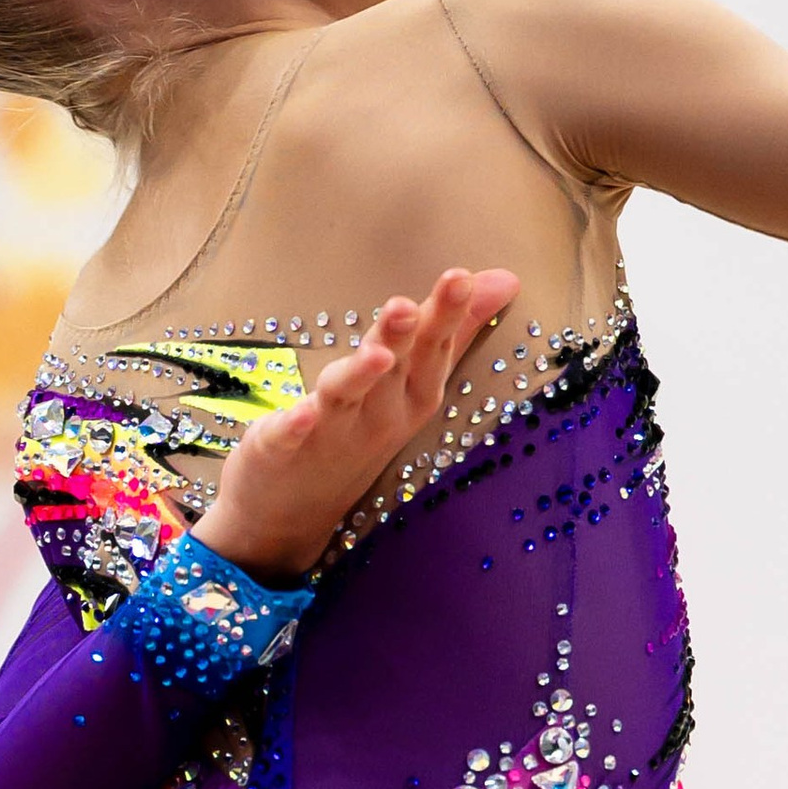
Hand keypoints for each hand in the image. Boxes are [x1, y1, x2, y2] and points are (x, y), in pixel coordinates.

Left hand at [196, 267, 518, 582]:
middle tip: (409, 306)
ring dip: (361, 375)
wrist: (294, 511)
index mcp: (411, 395)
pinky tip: (298, 415)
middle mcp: (379, 415)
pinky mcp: (282, 449)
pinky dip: (294, 427)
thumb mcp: (414, 382)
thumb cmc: (362, 428)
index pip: (434, 349)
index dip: (446, 315)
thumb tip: (505, 278)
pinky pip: (289, 438)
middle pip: (394, 371)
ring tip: (375, 353)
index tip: (460, 277)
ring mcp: (331, 433)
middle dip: (404, 338)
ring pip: (347, 396)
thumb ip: (452, 329)